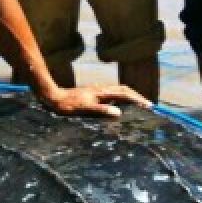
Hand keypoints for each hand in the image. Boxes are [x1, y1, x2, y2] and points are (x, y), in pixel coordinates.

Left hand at [37, 84, 151, 118]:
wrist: (53, 98)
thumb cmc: (67, 105)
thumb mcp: (84, 109)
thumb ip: (101, 110)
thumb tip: (118, 113)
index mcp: (101, 92)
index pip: (124, 93)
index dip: (137, 99)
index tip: (148, 105)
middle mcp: (101, 89)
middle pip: (124, 89)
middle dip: (137, 96)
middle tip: (147, 105)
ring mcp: (97, 91)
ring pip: (118, 91)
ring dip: (129, 97)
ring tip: (138, 105)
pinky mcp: (92, 94)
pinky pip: (111, 95)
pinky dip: (120, 99)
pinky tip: (118, 107)